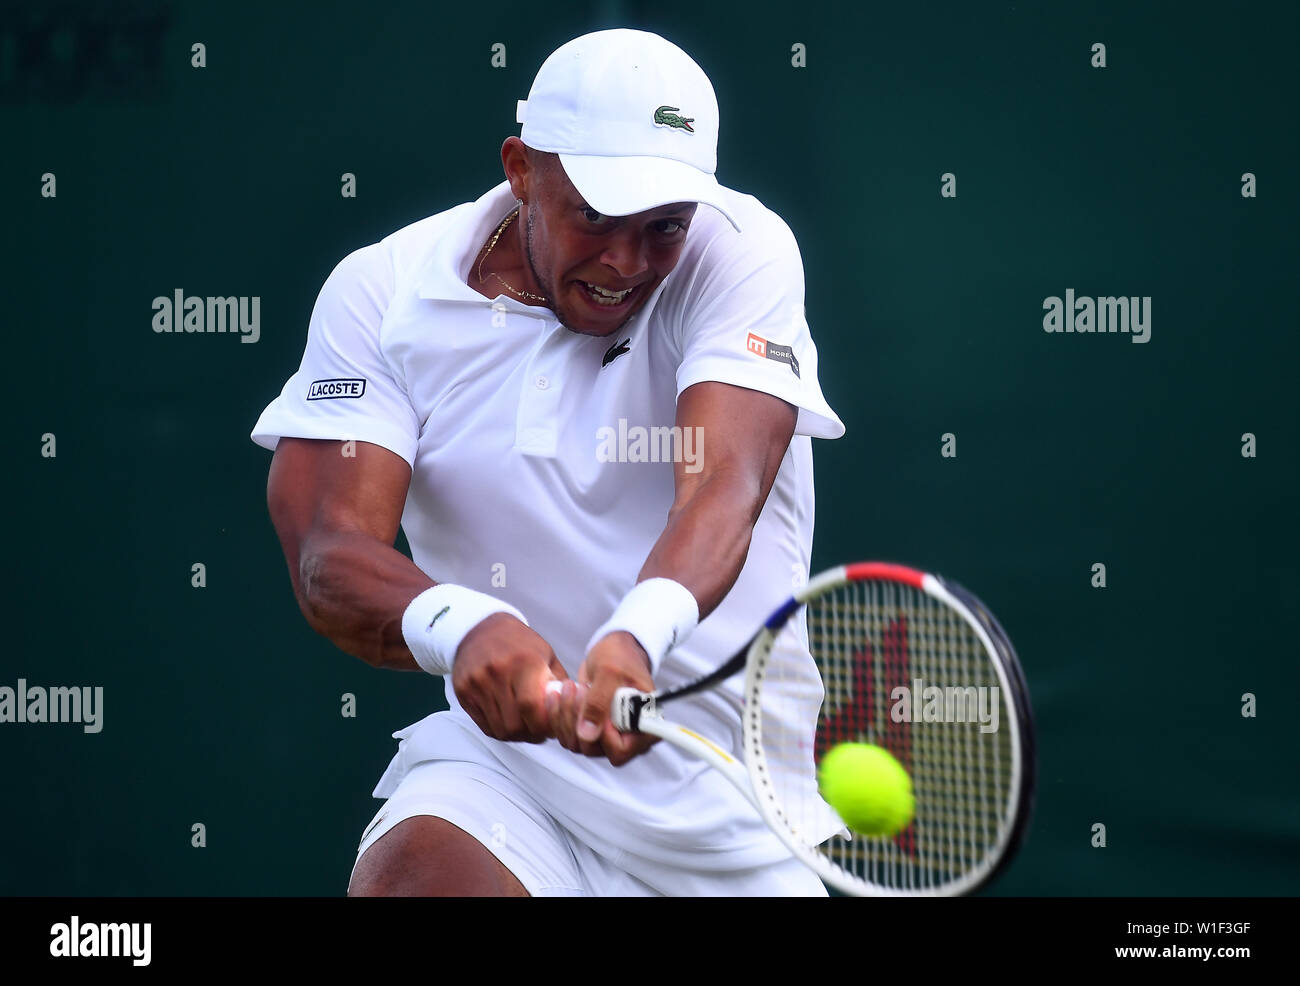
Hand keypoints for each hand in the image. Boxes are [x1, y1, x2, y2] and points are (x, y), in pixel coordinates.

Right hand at [452, 612, 567, 742]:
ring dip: (515, 735)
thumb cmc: (518, 642)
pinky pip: (483, 725)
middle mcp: (497, 673)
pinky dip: (499, 730)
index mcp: (523, 662)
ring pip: (498, 728)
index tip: (551, 727)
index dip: (543, 725)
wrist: (479, 628)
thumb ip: (559, 683)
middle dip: (531, 734)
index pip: (531, 706)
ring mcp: (477, 683)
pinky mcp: (463, 692)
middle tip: (539, 732)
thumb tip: (573, 710)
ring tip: (525, 727)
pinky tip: (509, 721)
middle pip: (514, 723)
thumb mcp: (545, 654)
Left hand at [550, 631, 657, 766]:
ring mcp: (608, 735)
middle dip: (578, 719)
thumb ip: (599, 703)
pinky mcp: (591, 730)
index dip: (603, 735)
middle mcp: (628, 735)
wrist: (613, 651)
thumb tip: (588, 734)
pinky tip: (561, 695)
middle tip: (579, 691)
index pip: (621, 750)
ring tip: (571, 688)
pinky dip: (560, 715)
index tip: (596, 708)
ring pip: (577, 743)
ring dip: (566, 715)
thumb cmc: (621, 657)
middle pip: (594, 748)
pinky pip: (568, 735)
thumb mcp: (609, 673)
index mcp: (645, 725)